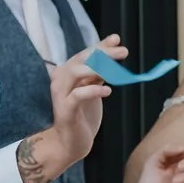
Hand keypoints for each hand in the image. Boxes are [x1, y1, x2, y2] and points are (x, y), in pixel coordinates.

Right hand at [21, 35, 120, 182]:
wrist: (71, 143)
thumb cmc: (83, 115)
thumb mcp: (93, 90)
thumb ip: (99, 73)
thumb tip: (113, 53)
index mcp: (67, 72)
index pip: (85, 54)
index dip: (101, 45)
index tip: (116, 39)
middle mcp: (60, 79)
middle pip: (81, 59)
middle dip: (103, 53)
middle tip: (123, 52)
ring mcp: (60, 94)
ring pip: (76, 72)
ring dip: (97, 68)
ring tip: (115, 70)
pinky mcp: (64, 110)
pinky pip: (77, 95)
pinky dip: (93, 90)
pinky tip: (107, 91)